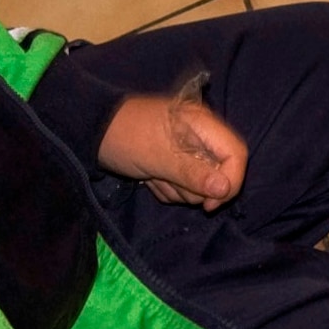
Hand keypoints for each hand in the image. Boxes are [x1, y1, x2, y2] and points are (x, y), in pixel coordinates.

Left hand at [98, 90, 247, 210]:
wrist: (92, 133)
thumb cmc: (126, 137)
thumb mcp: (158, 156)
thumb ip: (193, 172)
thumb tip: (224, 189)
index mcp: (202, 123)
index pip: (235, 154)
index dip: (230, 181)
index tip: (209, 205)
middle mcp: (201, 136)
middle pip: (220, 173)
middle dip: (193, 187)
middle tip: (166, 179)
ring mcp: (188, 150)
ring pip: (201, 185)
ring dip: (177, 189)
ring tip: (154, 176)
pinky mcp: (175, 163)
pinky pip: (184, 186)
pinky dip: (167, 188)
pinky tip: (150, 178)